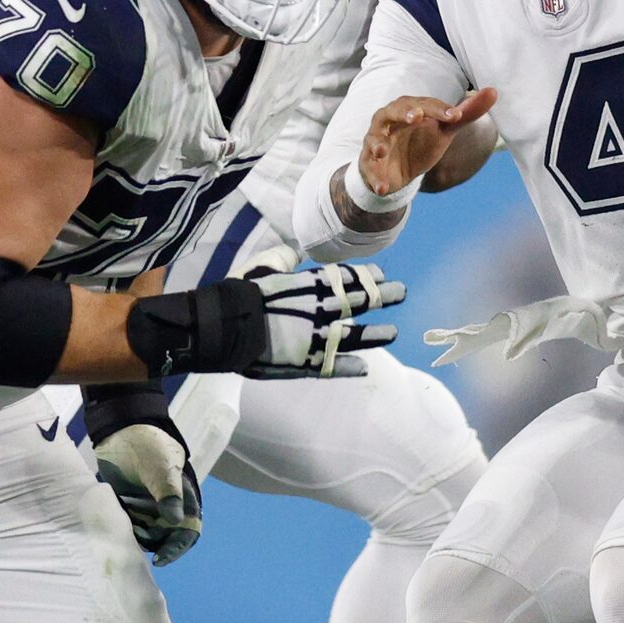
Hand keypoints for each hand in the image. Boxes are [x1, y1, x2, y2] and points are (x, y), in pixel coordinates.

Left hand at [82, 385, 201, 563]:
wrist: (121, 431)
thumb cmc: (149, 447)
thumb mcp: (162, 468)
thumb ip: (169, 493)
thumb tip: (175, 521)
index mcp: (184, 498)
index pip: (187, 531)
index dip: (177, 547)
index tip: (161, 558)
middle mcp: (169, 507)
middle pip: (168, 538)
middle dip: (157, 548)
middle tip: (139, 553)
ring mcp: (149, 508)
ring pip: (149, 535)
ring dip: (140, 541)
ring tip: (126, 541)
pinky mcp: (130, 506)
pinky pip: (131, 527)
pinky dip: (126, 533)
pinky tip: (116, 533)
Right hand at [123, 264, 406, 378]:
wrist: (222, 328)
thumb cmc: (237, 296)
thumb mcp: (258, 269)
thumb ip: (279, 260)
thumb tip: (291, 253)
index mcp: (307, 287)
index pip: (343, 279)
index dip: (363, 276)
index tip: (381, 274)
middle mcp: (317, 311)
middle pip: (357, 302)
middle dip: (381, 297)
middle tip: (401, 293)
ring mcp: (315, 338)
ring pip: (354, 335)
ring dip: (374, 335)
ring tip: (393, 333)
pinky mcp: (306, 363)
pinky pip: (333, 366)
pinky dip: (349, 368)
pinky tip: (365, 369)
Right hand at [360, 88, 496, 199]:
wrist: (399, 171)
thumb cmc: (421, 141)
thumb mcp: (445, 129)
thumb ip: (466, 113)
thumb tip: (494, 91)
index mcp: (409, 108)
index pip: (425, 104)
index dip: (440, 110)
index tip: (456, 116)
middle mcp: (389, 120)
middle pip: (392, 111)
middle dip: (403, 113)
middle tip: (416, 117)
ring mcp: (376, 141)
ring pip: (373, 138)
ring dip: (376, 143)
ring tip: (381, 151)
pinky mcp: (368, 163)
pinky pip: (369, 169)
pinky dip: (375, 179)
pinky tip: (383, 188)